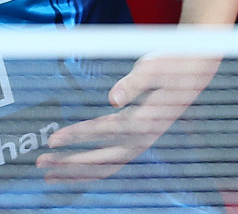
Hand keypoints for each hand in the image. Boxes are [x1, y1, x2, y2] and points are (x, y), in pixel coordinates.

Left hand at [36, 54, 220, 181]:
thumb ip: (133, 83)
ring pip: (106, 166)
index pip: (103, 131)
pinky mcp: (140, 138)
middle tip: (41, 164)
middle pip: (102, 160)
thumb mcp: (153, 67)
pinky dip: (91, 169)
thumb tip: (114, 99)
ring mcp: (143, 141)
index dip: (76, 136)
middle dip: (70, 164)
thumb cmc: (172, 63)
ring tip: (50, 173)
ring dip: (77, 172)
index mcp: (144, 120)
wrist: (196, 67)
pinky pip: (112, 161)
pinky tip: (74, 169)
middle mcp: (143, 137)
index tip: (52, 139)